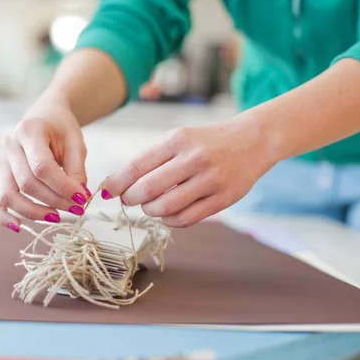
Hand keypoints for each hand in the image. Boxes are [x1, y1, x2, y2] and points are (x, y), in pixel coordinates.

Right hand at [0, 96, 90, 231]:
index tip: (82, 198)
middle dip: (54, 201)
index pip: (42, 167)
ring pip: (9, 195)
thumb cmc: (61, 128)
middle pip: (27, 183)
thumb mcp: (75, 142)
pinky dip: (3, 216)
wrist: (45, 117)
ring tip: (57, 217)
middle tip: (77, 209)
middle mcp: (9, 145)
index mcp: (28, 130)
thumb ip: (77, 170)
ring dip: (34, 212)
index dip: (62, 187)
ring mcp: (0, 161)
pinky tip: (19, 226)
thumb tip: (79, 198)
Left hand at [102, 119, 275, 227]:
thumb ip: (151, 160)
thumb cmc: (207, 142)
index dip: (116, 183)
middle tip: (128, 200)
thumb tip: (118, 185)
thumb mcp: (178, 139)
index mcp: (177, 141)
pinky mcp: (223, 199)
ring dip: (150, 210)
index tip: (106, 191)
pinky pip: (186, 219)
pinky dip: (169, 220)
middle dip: (130, 199)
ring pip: (165, 208)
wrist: (253, 141)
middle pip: (146, 190)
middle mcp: (193, 159)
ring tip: (150, 205)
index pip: (136, 166)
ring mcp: (210, 180)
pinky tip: (167, 213)